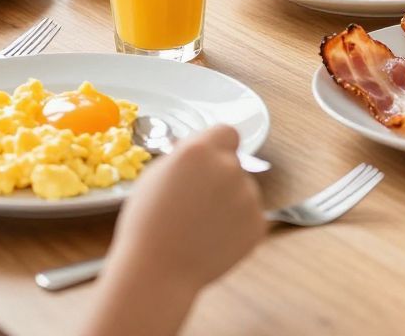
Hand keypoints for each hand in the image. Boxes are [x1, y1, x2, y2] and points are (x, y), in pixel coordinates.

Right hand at [107, 127, 263, 295]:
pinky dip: (236, 226)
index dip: (218, 146)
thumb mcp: (153, 177)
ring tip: (200, 226)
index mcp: (199, 151)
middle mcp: (228, 168)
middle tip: (196, 202)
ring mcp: (247, 196)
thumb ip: (183, 158)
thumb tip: (201, 153)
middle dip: (220, 177)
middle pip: (233, 163)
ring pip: (243, 190)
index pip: (227, 132)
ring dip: (229, 202)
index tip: (210, 160)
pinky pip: (249, 216)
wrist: (158, 272)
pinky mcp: (258, 223)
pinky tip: (212, 239)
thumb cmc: (147, 225)